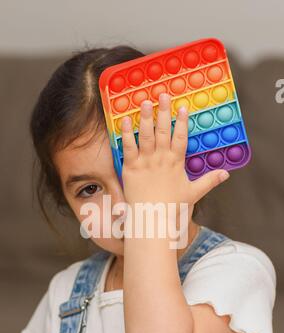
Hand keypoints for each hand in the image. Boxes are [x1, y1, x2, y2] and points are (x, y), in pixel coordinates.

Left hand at [121, 93, 229, 220]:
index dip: (182, 122)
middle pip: (163, 131)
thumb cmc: (172, 207)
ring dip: (145, 117)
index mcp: (176, 163)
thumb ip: (209, 181)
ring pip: (145, 135)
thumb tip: (226, 174)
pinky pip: (128, 147)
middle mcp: (161, 159)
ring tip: (144, 101)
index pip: (181, 138)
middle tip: (163, 94)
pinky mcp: (130, 168)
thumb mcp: (194, 193)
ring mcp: (145, 162)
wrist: (152, 219)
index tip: (183, 107)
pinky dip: (126, 133)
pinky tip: (124, 120)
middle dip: (163, 112)